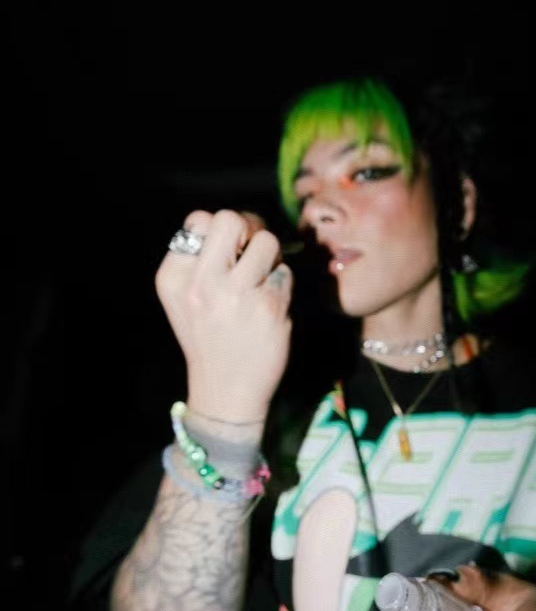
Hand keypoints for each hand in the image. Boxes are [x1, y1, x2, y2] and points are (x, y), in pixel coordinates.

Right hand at [156, 209, 292, 421]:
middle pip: (231, 219)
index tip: (227, 250)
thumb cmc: (208, 338)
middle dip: (248, 227)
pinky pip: (285, 272)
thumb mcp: (185, 299)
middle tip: (252, 249)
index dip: (219, 229)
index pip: (198, 220)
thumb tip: (241, 223)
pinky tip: (270, 304)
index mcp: (175, 278)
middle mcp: (202, 283)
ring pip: (267, 241)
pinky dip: (282, 284)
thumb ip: (201, 261)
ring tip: (262, 278)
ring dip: (271, 256)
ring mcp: (237, 295)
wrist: (225, 391)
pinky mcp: (269, 308)